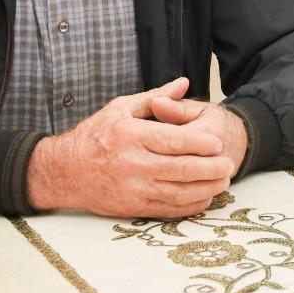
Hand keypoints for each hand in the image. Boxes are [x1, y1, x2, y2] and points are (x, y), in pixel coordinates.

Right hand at [26, 78, 233, 217]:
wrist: (64, 171)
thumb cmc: (95, 135)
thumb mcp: (122, 107)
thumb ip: (156, 97)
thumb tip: (183, 83)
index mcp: (132, 135)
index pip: (174, 141)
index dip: (200, 143)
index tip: (218, 143)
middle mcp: (133, 163)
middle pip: (181, 169)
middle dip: (210, 168)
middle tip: (229, 165)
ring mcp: (133, 188)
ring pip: (178, 192)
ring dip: (205, 189)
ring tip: (223, 182)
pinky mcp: (132, 207)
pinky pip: (167, 209)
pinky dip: (189, 206)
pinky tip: (204, 198)